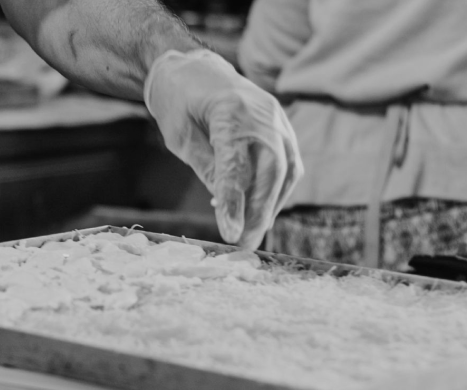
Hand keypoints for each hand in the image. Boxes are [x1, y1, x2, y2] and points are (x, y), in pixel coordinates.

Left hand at [144, 50, 302, 249]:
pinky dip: (277, 190)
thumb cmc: (179, 102)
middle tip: (246, 243)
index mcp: (230, 111)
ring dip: (273, 205)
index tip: (232, 235)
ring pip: (288, 169)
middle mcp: (262, 113)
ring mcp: (277, 117)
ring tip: (253, 233)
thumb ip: (209, 169)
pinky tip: (259, 208)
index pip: (237, 166)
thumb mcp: (180, 138)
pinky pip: (288, 163)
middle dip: (262, 212)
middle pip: (273, 170)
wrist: (193, 68)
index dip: (236, 203)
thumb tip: (229, 210)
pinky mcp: (281, 124)